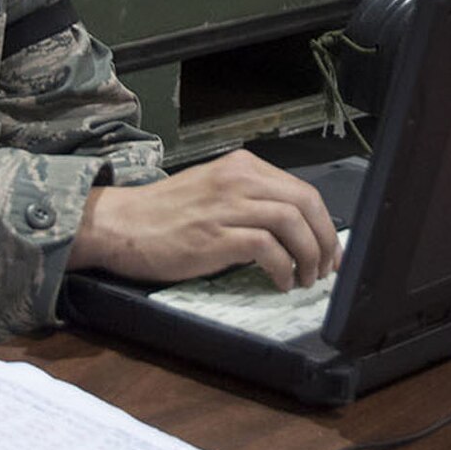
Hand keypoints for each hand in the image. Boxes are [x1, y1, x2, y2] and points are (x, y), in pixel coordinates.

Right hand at [67, 149, 340, 290]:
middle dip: (324, 239)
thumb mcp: (214, 191)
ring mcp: (228, 206)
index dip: (323, 223)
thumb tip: (292, 227)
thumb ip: (249, 199)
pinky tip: (281, 282)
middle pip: (305, 203)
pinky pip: (267, 248)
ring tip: (307, 279)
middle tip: (327, 268)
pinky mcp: (216, 235)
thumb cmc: (165, 214)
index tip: (329, 248)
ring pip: (292, 222)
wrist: (122, 224)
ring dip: (308, 256)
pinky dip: (283, 268)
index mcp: (242, 166)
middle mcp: (239, 179)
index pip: (302, 190)